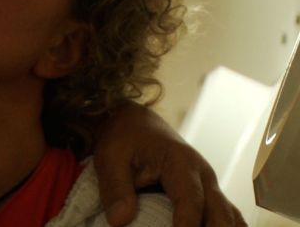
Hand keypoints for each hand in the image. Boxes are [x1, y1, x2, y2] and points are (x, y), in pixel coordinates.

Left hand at [93, 102, 246, 226]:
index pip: (191, 201)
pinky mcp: (210, 195)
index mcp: (180, 162)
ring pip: (231, 218)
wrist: (137, 123)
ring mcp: (211, 186)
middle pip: (220, 214)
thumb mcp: (110, 157)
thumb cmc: (124, 139)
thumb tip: (119, 221)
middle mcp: (203, 175)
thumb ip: (116, 188)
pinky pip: (230, 218)